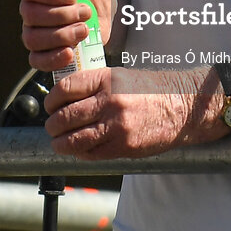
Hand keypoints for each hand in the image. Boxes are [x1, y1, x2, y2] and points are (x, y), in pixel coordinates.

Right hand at [18, 0, 114, 72]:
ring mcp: (35, 30)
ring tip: (84, 29)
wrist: (104, 12)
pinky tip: (70, 51)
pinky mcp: (43, 52)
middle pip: (31, 15)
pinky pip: (36, 60)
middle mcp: (31, 7)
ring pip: (33, 38)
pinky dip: (53, 58)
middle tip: (85, 12)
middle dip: (62, 15)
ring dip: (62, 35)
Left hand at [43, 65, 223, 159]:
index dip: (51, 100)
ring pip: (73, 139)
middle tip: (51, 126)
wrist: (181, 106)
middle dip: (52, 124)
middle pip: (64, 116)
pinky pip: (90, 153)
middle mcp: (110, 101)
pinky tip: (78, 149)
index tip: (50, 105)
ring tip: (58, 141)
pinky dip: (79, 152)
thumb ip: (93, 86)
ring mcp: (116, 126)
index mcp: (106, 79)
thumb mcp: (119, 76)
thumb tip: (64, 99)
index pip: (65, 89)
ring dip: (60, 143)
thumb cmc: (149, 89)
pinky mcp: (123, 146)